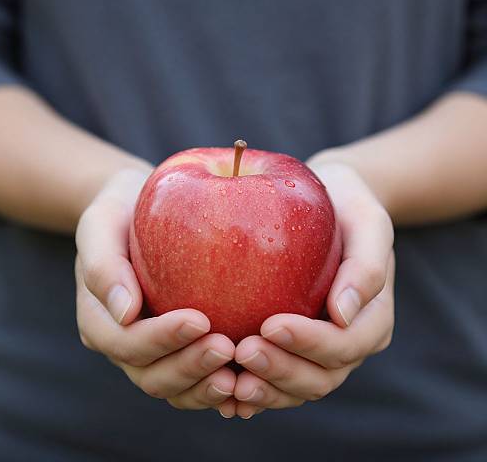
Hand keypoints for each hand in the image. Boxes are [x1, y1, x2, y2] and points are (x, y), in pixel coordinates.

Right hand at [75, 168, 235, 410]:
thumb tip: (126, 314)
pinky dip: (219, 387)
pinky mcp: (182, 349)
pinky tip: (249, 379)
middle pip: (152, 375)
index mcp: (99, 321)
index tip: (200, 318)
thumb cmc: (120, 212)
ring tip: (240, 373)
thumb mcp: (101, 224)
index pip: (126, 342)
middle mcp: (125, 344)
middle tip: (228, 347)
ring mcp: (154, 352)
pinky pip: (199, 379)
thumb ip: (103, 266)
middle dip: (190, 366)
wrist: (137, 211)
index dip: (161, 338)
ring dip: (206, 386)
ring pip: (177, 388)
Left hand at [221, 162, 394, 418]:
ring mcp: (320, 351)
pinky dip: (254, 389)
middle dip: (281, 370)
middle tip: (242, 351)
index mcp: (372, 319)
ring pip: (296, 387)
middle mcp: (348, 343)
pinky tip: (224, 388)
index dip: (310, 343)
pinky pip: (275, 379)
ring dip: (265, 388)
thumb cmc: (350, 209)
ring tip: (229, 379)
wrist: (333, 206)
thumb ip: (366, 266)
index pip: (345, 344)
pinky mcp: (293, 348)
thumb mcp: (368, 222)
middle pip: (320, 377)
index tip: (270, 324)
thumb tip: (343, 315)